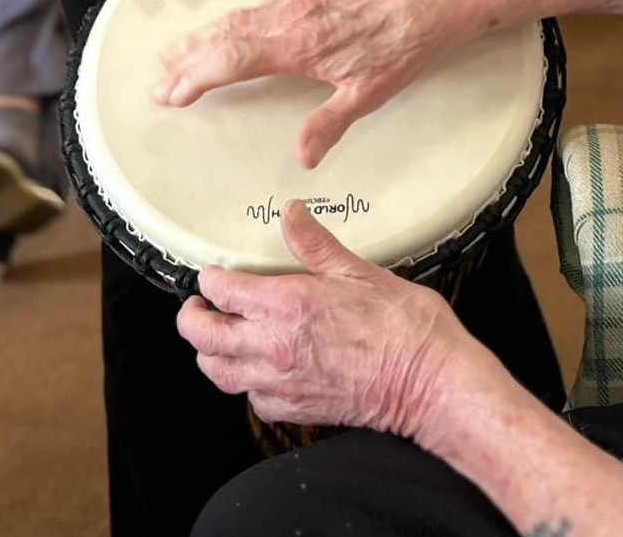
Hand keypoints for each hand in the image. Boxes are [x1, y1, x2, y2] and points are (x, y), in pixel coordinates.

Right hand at [155, 0, 464, 167]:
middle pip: (222, 38)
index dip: (195, 78)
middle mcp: (288, 18)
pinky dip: (230, 20)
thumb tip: (303, 157)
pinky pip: (256, 6)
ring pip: (235, 19)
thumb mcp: (368, 93)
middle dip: (186, 60)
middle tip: (158, 79)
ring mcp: (296, 1)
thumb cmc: (402, 47)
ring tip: (176, 53)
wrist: (431, 1)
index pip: (229, 62)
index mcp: (296, 46)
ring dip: (202, 37)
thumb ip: (329, 123)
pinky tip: (225, 27)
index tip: (170, 93)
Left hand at [177, 200, 486, 448]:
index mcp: (284, 305)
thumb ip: (314, 244)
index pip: (220, 291)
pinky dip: (243, 382)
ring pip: (218, 373)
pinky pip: (250, 398)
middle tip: (198, 306)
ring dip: (210, 352)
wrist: (430, 383)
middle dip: (192, 318)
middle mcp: (271, 347)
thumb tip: (290, 212)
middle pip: (202, 337)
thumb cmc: (402, 326)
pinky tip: (256, 368)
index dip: (211, 279)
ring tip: (218, 336)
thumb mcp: (357, 271)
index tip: (215, 274)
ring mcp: (279, 384)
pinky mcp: (294, 411)